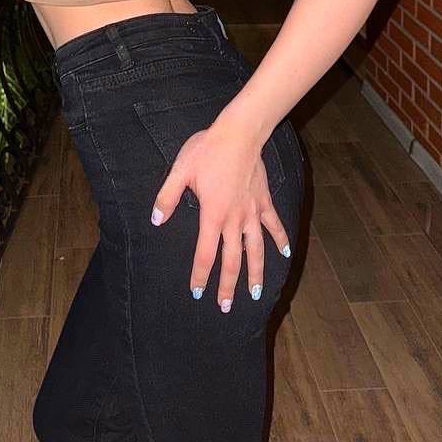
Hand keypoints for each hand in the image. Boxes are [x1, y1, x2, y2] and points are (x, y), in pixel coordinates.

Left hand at [149, 119, 290, 310]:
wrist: (238, 133)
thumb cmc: (207, 150)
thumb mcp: (180, 171)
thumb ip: (167, 197)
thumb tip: (156, 220)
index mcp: (212, 215)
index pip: (204, 253)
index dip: (199, 275)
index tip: (196, 292)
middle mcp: (234, 219)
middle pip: (232, 260)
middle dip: (228, 286)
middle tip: (225, 307)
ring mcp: (252, 212)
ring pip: (256, 249)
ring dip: (256, 273)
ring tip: (257, 294)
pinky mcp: (263, 201)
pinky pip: (274, 225)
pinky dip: (280, 239)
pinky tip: (285, 253)